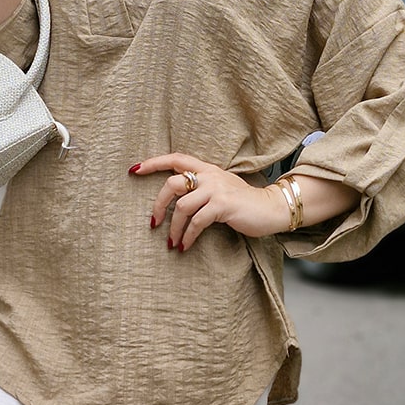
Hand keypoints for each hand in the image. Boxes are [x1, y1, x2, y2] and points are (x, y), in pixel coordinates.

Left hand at [130, 153, 290, 250]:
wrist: (270, 208)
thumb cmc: (242, 202)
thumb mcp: (220, 188)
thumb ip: (200, 187)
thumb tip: (175, 201)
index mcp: (206, 168)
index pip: (175, 159)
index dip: (153, 162)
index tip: (134, 169)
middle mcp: (209, 175)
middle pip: (172, 184)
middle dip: (158, 205)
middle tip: (153, 224)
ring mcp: (216, 189)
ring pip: (182, 207)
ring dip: (173, 228)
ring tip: (171, 243)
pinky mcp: (223, 205)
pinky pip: (197, 222)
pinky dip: (188, 236)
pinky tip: (185, 246)